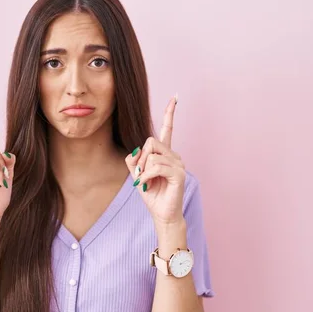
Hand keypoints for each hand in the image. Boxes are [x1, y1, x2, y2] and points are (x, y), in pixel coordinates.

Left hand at [125, 95, 186, 229]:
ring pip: (152, 155)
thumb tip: (135, 152)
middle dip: (141, 158)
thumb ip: (134, 162)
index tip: (175, 98)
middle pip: (151, 141)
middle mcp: (174, 155)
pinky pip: (157, 166)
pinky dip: (147, 176)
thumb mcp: (137, 176)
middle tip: (140, 175)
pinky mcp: (179, 174)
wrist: (162, 214)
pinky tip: (147, 185)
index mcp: (165, 153)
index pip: (167, 129)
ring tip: (146, 183)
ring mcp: (178, 163)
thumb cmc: (152, 195)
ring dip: (143, 170)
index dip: (170, 113)